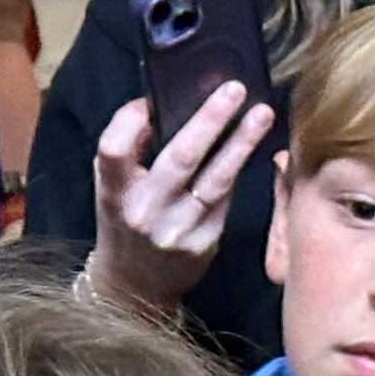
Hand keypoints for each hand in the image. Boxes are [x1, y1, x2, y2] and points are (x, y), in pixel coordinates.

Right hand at [80, 88, 271, 314]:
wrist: (133, 285)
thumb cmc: (125, 222)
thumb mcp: (113, 189)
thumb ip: (131, 152)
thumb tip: (162, 104)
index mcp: (112, 193)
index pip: (114, 149)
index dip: (131, 120)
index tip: (153, 99)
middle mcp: (143, 213)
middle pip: (178, 159)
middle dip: (209, 120)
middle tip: (234, 90)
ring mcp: (176, 231)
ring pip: (215, 180)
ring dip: (241, 144)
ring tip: (261, 114)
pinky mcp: (204, 243)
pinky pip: (225, 200)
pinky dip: (237, 171)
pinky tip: (251, 148)